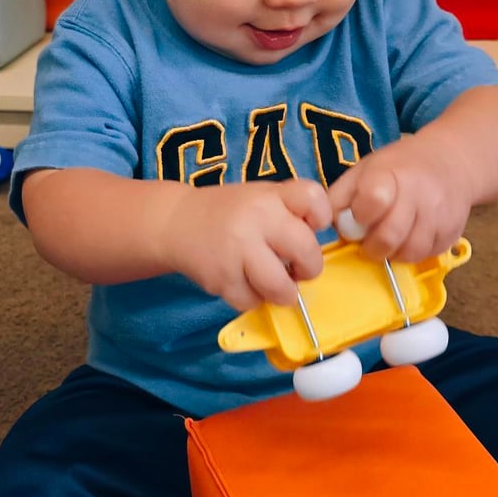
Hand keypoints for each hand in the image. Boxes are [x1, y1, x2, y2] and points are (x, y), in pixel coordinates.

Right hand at [163, 178, 331, 311]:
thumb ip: (290, 214)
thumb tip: (314, 254)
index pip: (314, 199)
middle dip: (309, 269)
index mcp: (270, 195)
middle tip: (298, 271)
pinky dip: (253, 300)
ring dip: (284, 294)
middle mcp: (256, 219)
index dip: (321, 218)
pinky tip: (245, 285)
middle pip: (306, 251)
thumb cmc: (230, 213)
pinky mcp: (222, 277)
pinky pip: (252, 301)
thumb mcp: (260, 197)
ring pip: (280, 287)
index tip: (312, 228)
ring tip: (276, 286)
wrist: (176, 221)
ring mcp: (238, 249)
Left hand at [328, 139, 469, 261]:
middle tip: (370, 239)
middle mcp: (420, 194)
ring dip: (393, 252)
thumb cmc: (399, 167)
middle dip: (372, 246)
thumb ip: (340, 197)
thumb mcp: (364, 169)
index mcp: (392, 174)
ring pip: (410, 253)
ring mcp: (440, 215)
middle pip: (390, 237)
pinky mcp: (453, 232)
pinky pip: (428, 255)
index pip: (374, 200)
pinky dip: (414, 252)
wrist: (452, 161)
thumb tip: (324, 226)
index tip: (359, 216)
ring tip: (390, 238)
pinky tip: (410, 236)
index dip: (361, 215)